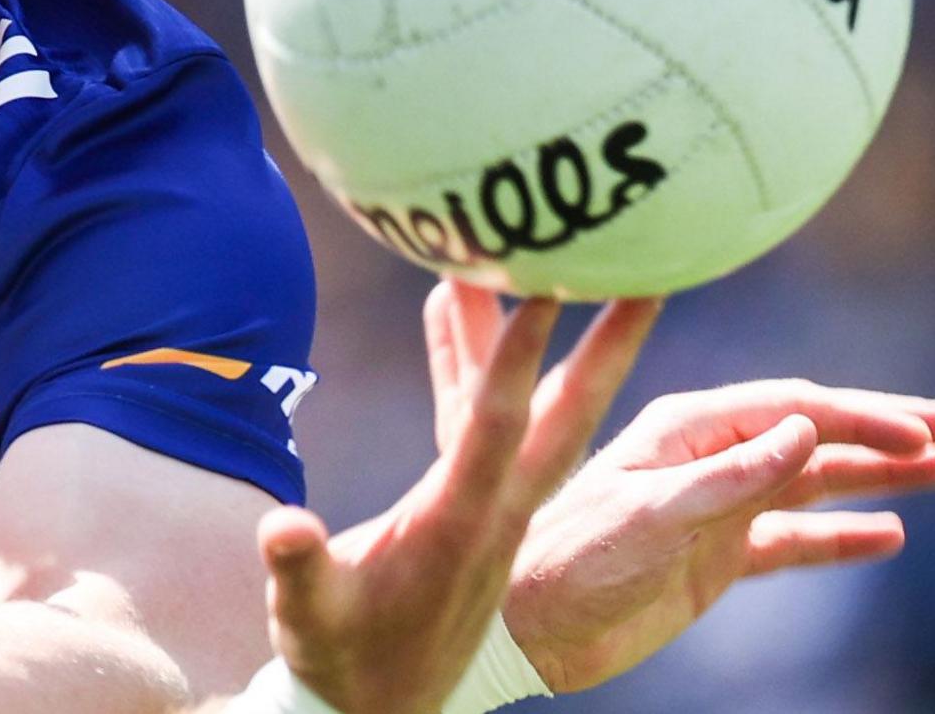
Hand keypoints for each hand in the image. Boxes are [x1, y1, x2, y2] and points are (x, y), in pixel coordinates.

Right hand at [259, 286, 662, 713]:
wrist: (375, 705)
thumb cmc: (337, 656)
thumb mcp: (309, 614)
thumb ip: (299, 567)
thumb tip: (283, 527)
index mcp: (458, 525)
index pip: (498, 426)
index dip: (519, 358)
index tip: (552, 289)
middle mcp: (493, 509)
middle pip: (564, 418)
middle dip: (606, 351)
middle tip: (651, 280)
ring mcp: (489, 507)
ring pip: (531, 411)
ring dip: (554, 345)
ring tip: (565, 265)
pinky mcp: (469, 506)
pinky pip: (479, 418)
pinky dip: (473, 363)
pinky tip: (447, 306)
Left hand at [492, 350, 934, 690]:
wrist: (526, 625)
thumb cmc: (567, 559)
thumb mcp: (649, 516)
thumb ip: (727, 478)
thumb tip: (806, 431)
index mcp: (682, 431)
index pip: (787, 409)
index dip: (857, 416)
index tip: (920, 429)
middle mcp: (703, 458)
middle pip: (808, 434)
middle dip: (879, 429)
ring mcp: (713, 507)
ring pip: (810, 482)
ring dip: (875, 475)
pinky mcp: (713, 556)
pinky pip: (790, 540)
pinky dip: (839, 536)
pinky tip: (887, 535)